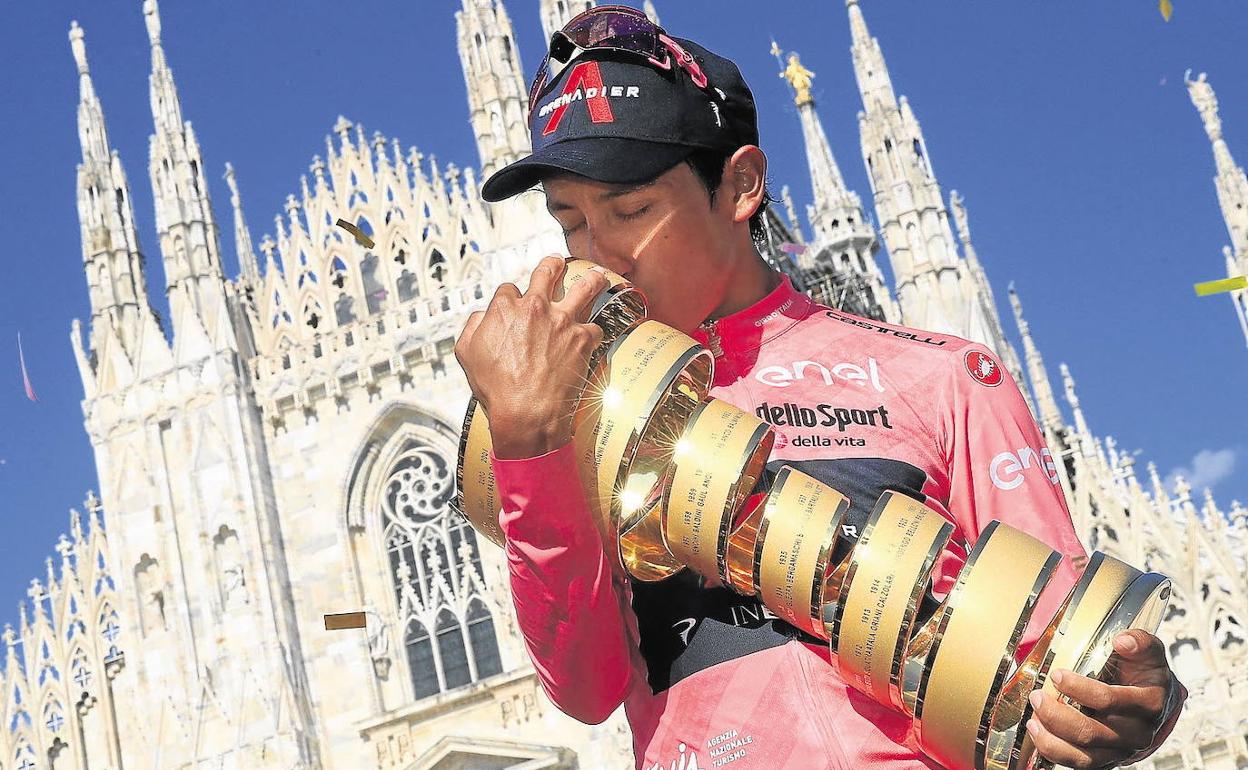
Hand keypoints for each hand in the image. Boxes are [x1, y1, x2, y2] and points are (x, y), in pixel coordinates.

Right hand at [454, 255, 608, 458]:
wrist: (526, 412)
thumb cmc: (496, 388)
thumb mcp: (466, 354)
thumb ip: (472, 327)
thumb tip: (482, 316)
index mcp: (505, 308)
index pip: (509, 289)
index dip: (511, 297)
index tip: (514, 304)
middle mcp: (536, 307)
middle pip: (547, 273)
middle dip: (553, 265)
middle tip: (557, 263)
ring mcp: (562, 321)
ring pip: (584, 288)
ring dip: (591, 280)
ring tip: (597, 277)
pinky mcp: (583, 339)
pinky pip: (596, 328)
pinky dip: (594, 333)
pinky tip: (594, 334)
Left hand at [1027, 629, 1186, 768]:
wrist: (1155, 701)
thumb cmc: (1145, 674)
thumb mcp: (1150, 652)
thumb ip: (1140, 641)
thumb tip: (1122, 641)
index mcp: (1149, 704)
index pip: (1109, 701)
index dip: (1078, 688)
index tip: (1057, 675)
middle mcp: (1137, 733)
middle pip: (1090, 732)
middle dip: (1056, 714)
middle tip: (1038, 696)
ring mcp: (1121, 749)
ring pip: (1083, 755)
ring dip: (1051, 737)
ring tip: (1033, 716)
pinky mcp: (1107, 759)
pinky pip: (1079, 764)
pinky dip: (1054, 751)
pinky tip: (1038, 732)